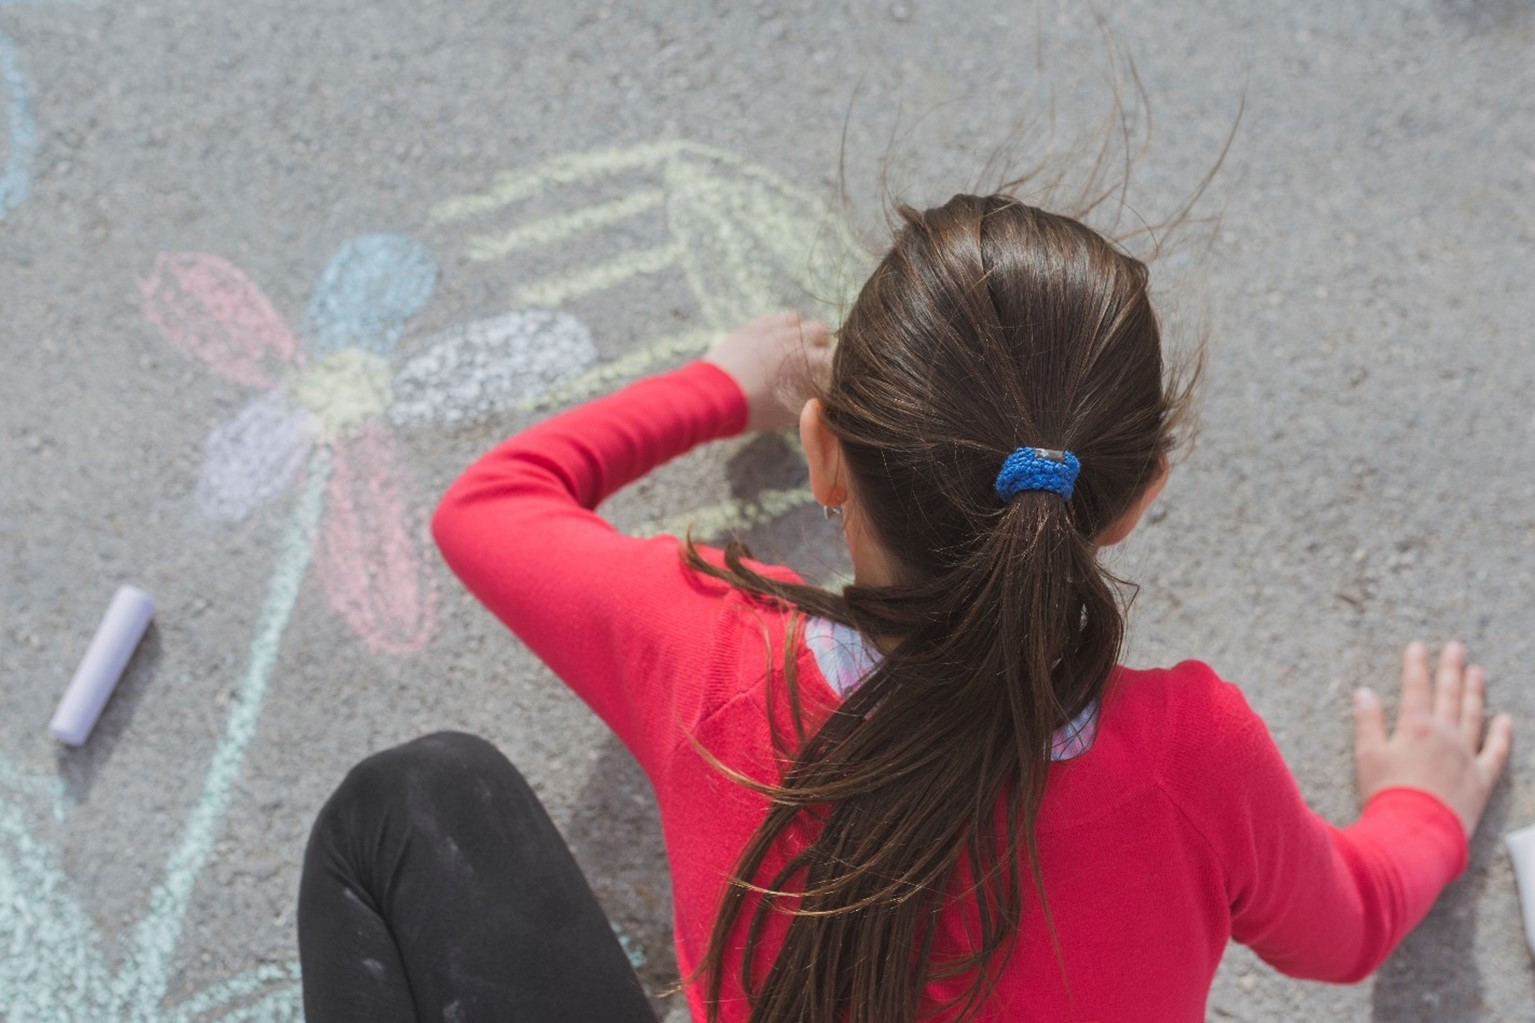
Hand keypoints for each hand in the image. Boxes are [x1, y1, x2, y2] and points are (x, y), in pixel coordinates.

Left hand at [704, 311, 831, 432]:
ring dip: (797, 332)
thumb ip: (810, 402)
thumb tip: (820, 399)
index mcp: (809, 362)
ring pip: (797, 320)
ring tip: (789, 348)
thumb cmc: (754, 410)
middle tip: (809, 361)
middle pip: (821, 331)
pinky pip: (774, 318)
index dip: (834, 367)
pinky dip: (777, 327)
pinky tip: (771, 341)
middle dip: (819, 344)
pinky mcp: (753, 327)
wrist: (715, 397)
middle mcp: (795, 340)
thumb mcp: (789, 414)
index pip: (836, 357)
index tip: (828, 376)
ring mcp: (772, 329)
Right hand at [1353, 641, 1512, 838]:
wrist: (1416, 833)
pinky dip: (1502, 734)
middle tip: (1456, 648)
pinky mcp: (1480, 778)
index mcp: (1415, 728)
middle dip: (1451, 668)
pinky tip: (1504, 720)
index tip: (1418, 646)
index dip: (1416, 665)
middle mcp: (1444, 736)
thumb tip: (1364, 693)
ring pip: (1473, 715)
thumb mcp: (1367, 756)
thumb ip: (1368, 722)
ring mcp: (1466, 755)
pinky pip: (1496, 751)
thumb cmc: (1387, 795)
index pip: (1416, 688)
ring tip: (1477, 672)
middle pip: (1449, 695)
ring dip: (1475, 692)